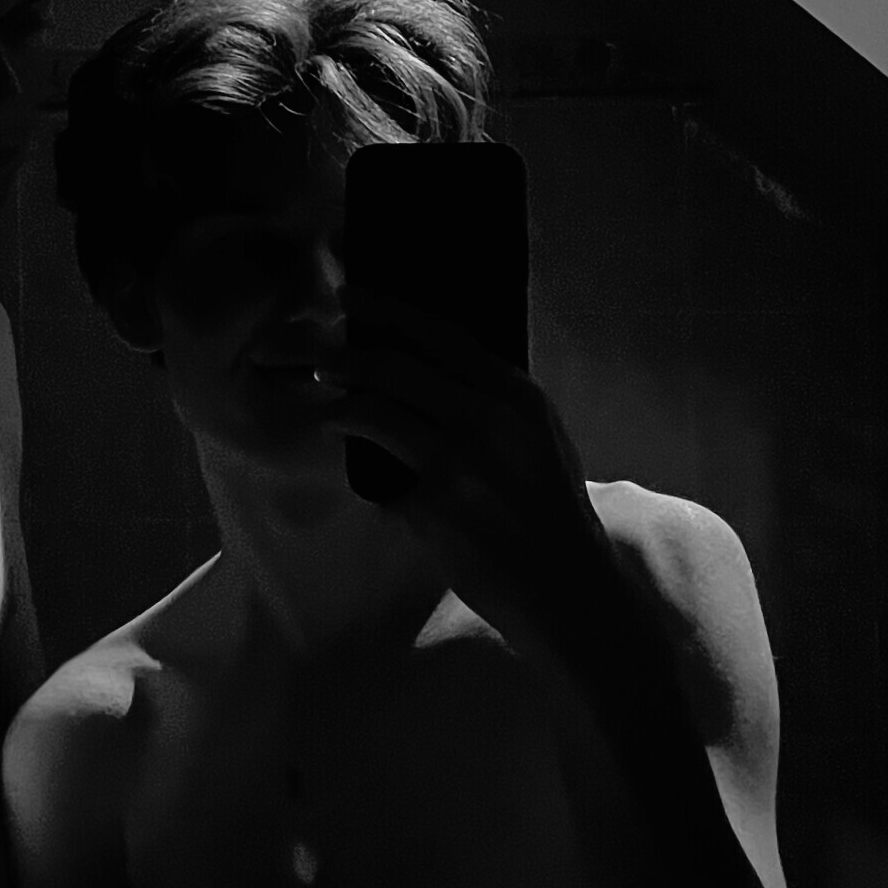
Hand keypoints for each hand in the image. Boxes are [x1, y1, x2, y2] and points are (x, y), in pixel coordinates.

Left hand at [318, 290, 618, 647]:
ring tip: (325, 400)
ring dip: (340, 401)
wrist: (567, 589)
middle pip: (397, 366)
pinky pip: (381, 471)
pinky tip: (350, 457)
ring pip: (377, 409)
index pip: (439, 333)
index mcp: (517, 394)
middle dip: (348, 355)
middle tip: (319, 354)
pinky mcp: (436, 503)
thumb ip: (492, 400)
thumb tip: (424, 362)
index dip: (386, 310)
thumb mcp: (538, 437)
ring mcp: (461, 460)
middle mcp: (490, 417)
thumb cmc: (549, 511)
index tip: (349, 297)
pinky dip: (358, 458)